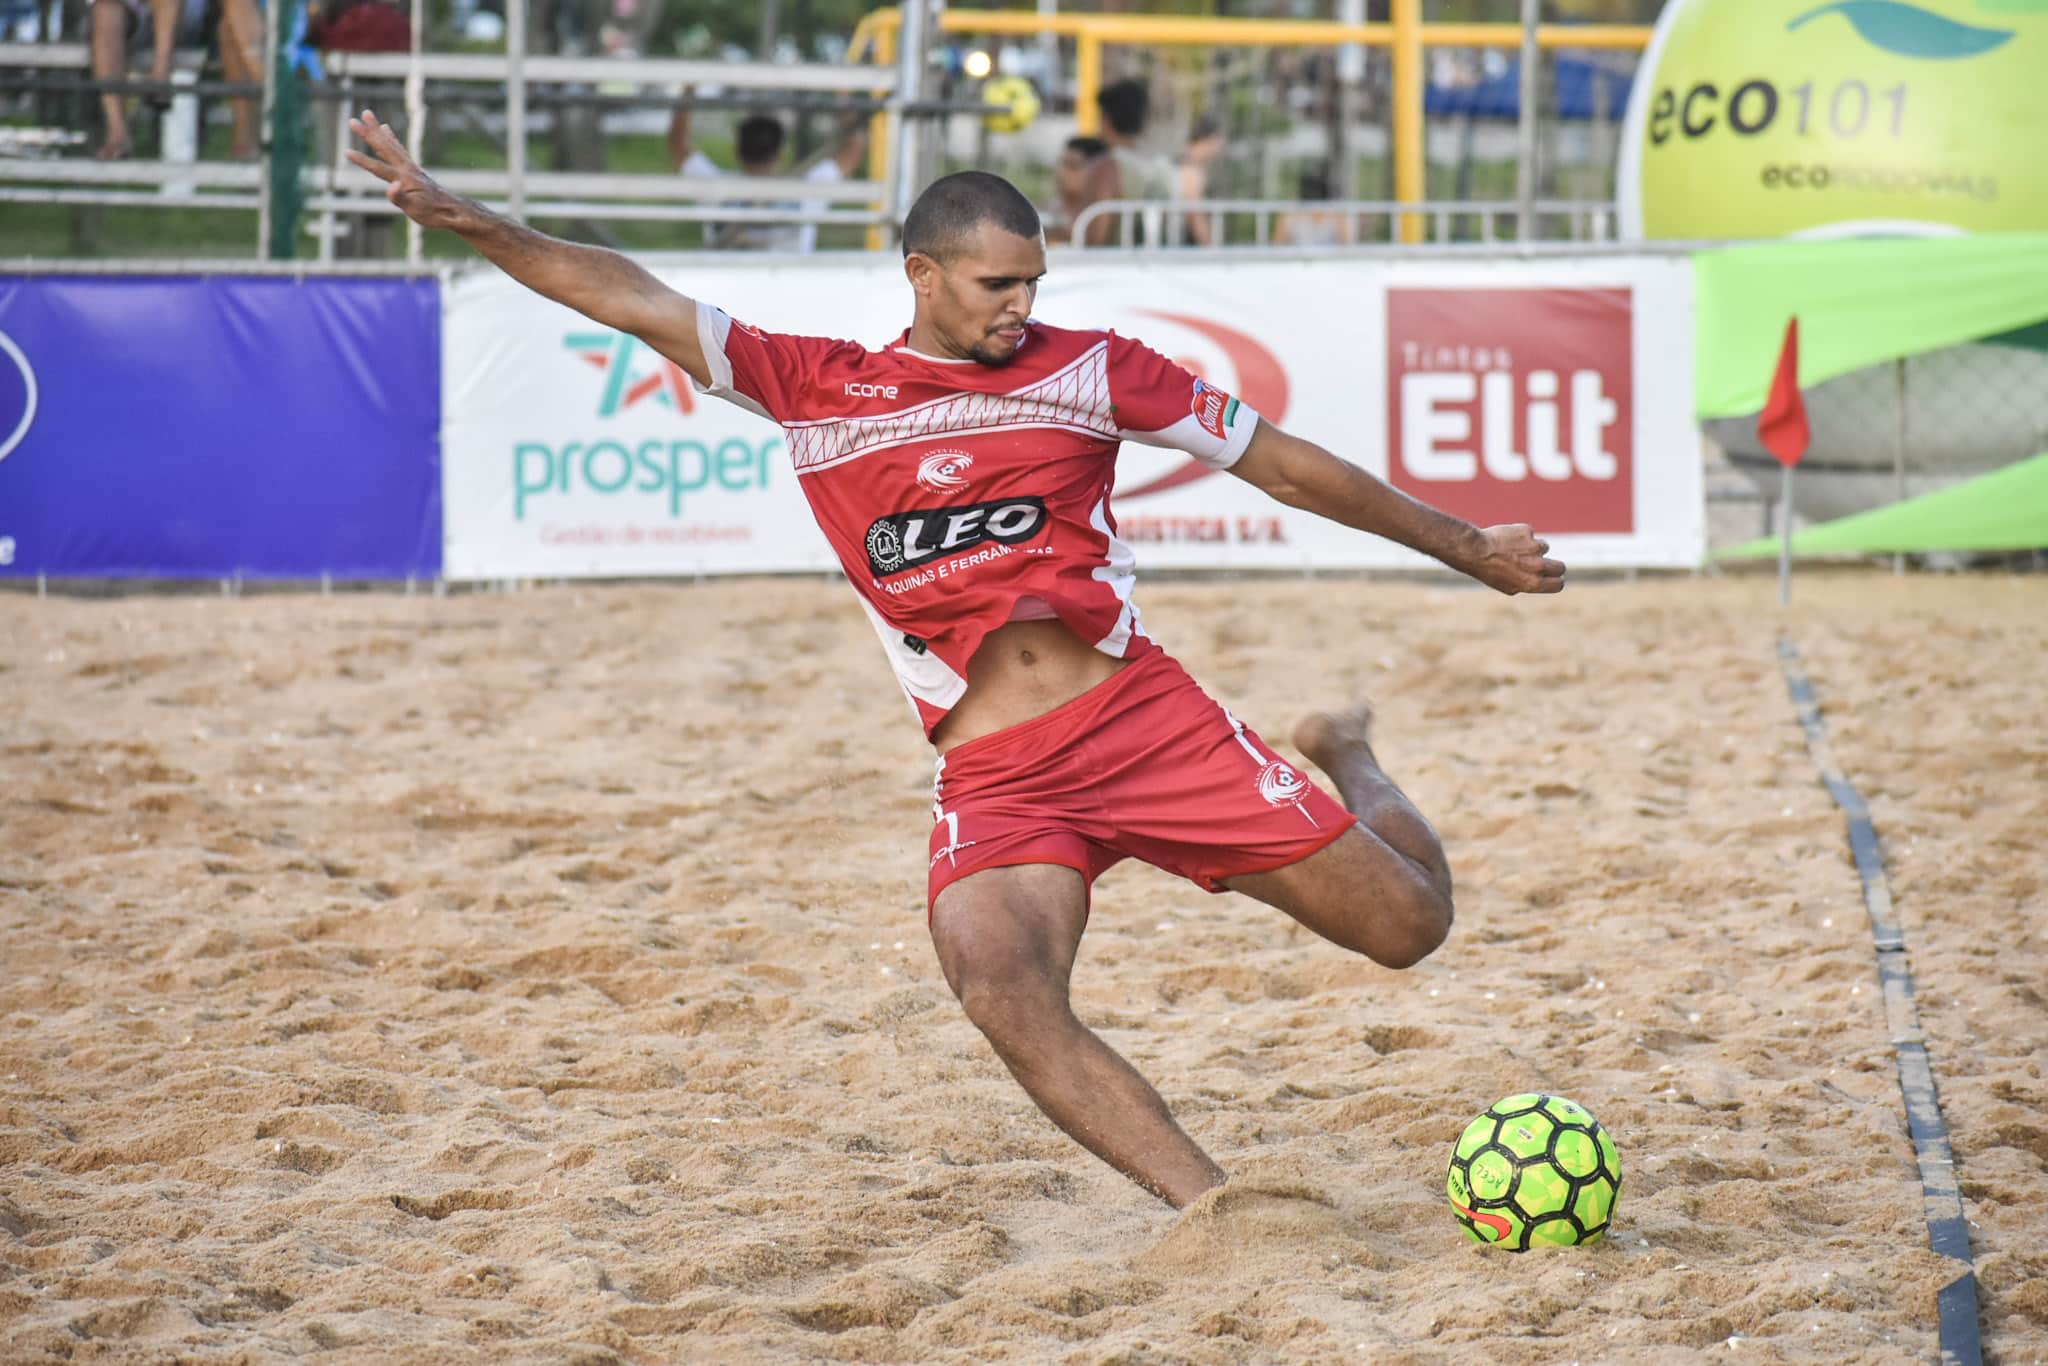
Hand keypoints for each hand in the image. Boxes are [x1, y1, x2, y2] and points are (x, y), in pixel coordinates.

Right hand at [345, 109, 469, 231]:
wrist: (453, 211)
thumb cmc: (433, 213)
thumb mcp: (415, 210)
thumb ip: (401, 198)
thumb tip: (392, 186)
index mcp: (404, 179)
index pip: (379, 169)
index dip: (363, 161)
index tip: (346, 152)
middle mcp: (407, 169)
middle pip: (384, 148)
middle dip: (368, 134)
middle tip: (352, 120)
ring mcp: (411, 167)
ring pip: (391, 144)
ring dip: (378, 130)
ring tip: (367, 114)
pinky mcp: (414, 168)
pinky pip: (400, 148)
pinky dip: (392, 138)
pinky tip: (387, 130)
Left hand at [1466, 524, 1565, 595]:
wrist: (1475, 551)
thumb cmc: (1489, 571)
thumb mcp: (1507, 587)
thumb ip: (1528, 584)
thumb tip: (1541, 581)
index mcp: (1533, 583)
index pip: (1558, 584)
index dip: (1556, 581)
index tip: (1552, 578)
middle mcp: (1537, 567)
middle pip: (1560, 567)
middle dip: (1553, 566)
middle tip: (1541, 564)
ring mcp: (1534, 548)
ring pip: (1544, 547)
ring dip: (1533, 548)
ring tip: (1513, 550)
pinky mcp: (1528, 532)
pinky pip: (1530, 534)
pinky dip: (1521, 536)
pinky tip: (1507, 539)